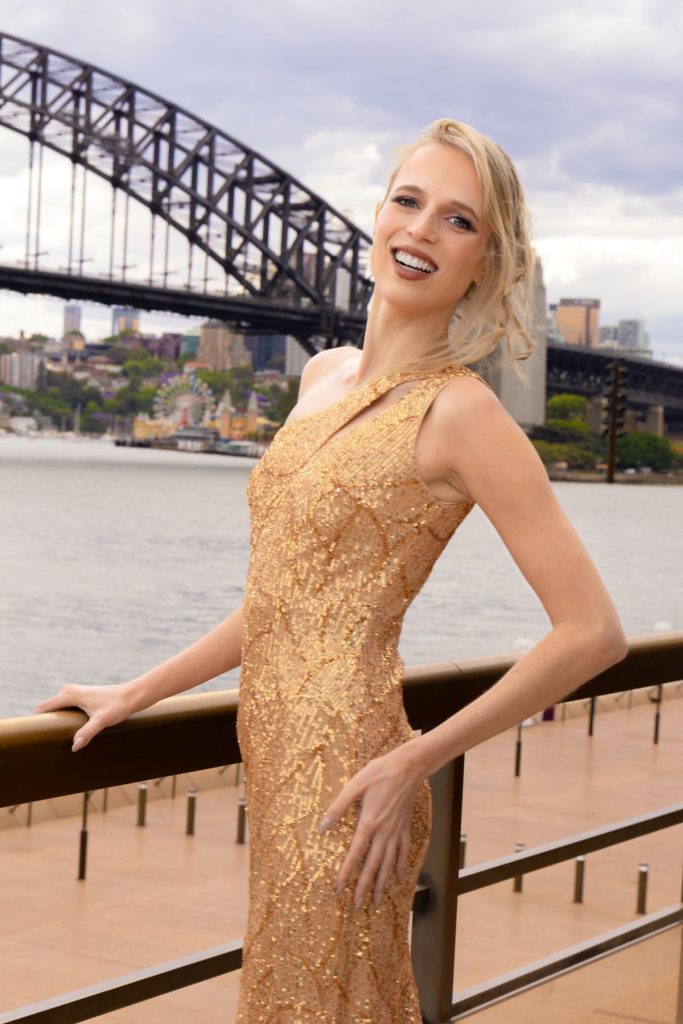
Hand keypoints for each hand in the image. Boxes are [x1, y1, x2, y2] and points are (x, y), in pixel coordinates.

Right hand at [33, 682, 138, 751]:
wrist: (131, 696)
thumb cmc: (117, 706)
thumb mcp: (102, 721)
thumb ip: (87, 732)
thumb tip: (74, 747)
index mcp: (69, 695)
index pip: (42, 708)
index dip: (34, 721)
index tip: (31, 736)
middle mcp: (68, 691)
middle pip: (47, 709)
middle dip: (44, 724)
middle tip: (44, 742)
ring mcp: (74, 693)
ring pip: (56, 709)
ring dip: (54, 721)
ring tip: (54, 738)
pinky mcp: (79, 696)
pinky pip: (63, 708)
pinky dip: (61, 718)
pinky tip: (65, 730)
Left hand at [317, 736, 426, 908]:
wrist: (408, 766)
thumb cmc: (379, 772)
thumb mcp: (354, 785)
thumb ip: (338, 807)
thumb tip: (322, 828)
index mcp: (369, 822)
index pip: (355, 854)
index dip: (347, 873)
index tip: (339, 890)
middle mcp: (384, 832)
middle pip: (373, 865)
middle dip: (364, 887)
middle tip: (357, 907)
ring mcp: (396, 831)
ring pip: (388, 863)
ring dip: (381, 883)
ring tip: (376, 901)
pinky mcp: (404, 826)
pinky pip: (403, 851)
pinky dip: (400, 866)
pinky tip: (399, 878)